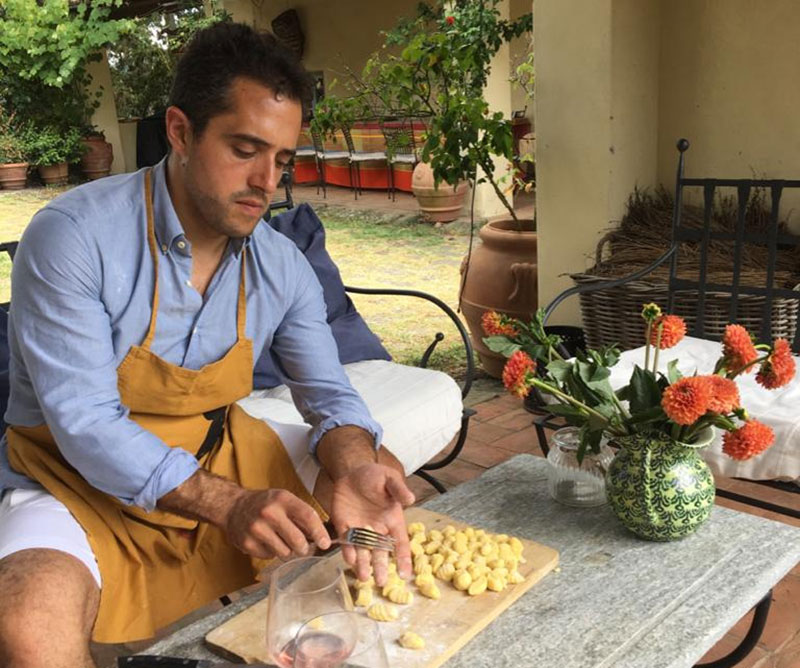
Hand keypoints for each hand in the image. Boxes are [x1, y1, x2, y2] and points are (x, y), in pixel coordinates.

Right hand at [225, 488, 330, 559]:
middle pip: (297, 540)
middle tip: (302, 547)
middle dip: (304, 547)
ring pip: (285, 552)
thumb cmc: (265, 504)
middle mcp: (269, 513)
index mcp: (282, 499)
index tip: (326, 543)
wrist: (234, 507)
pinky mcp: (247, 544)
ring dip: (287, 550)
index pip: (307, 516)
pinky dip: (272, 552)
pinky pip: (270, 557)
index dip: (319, 532)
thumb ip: (302, 515)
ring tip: (279, 539)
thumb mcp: (285, 500)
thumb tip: (322, 535)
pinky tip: (266, 541)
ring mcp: (257, 529)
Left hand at [330, 462, 414, 585]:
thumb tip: (411, 499)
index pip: (400, 543)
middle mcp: (377, 529)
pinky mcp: (344, 526)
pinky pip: (346, 542)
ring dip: (362, 564)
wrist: (352, 471)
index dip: (403, 558)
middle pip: (380, 553)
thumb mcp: (389, 478)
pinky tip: (349, 559)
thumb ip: (398, 489)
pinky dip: (347, 551)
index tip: (405, 575)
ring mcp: (360, 530)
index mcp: (392, 520)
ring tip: (363, 578)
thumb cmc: (376, 476)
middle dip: (380, 567)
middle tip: (380, 583)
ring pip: (363, 551)